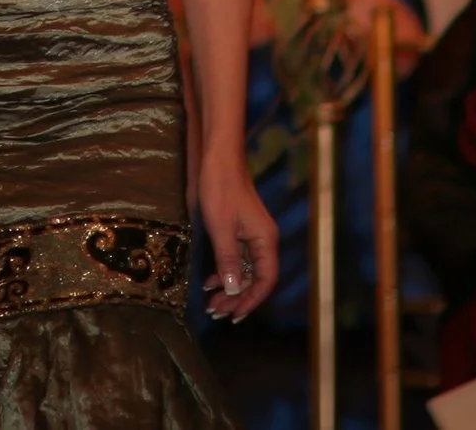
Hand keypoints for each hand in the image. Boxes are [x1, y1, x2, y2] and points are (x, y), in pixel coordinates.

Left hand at [198, 157, 279, 320]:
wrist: (216, 160)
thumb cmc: (219, 189)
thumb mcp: (221, 227)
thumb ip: (228, 259)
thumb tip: (234, 290)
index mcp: (265, 240)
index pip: (265, 280)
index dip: (251, 300)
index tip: (234, 314)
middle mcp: (262, 240)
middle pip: (254, 278)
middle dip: (237, 297)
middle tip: (216, 312)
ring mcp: (250, 236)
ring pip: (244, 270)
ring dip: (229, 287)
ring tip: (212, 303)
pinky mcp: (238, 230)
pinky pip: (236, 258)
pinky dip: (225, 271)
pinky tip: (210, 280)